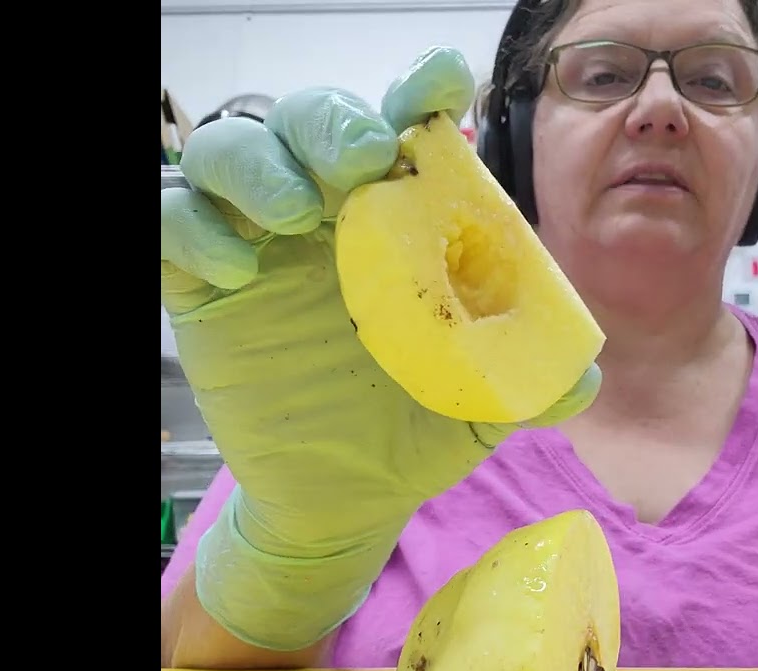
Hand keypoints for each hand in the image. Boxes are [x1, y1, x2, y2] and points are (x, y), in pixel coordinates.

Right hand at [158, 47, 600, 650]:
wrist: (347, 499)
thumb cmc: (416, 429)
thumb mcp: (481, 405)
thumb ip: (528, 381)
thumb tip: (584, 380)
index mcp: (402, 223)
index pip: (403, 130)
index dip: (417, 92)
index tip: (440, 85)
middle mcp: (329, 217)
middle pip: (310, 121)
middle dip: (332, 123)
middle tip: (363, 162)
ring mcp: (260, 245)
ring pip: (230, 151)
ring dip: (259, 164)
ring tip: (295, 215)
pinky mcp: (202, 288)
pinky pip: (172, 221)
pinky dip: (193, 226)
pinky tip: (236, 272)